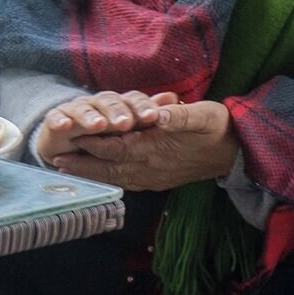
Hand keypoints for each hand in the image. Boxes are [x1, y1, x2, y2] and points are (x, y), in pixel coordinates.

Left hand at [36, 92, 238, 190]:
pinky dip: (108, 179)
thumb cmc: (218, 127)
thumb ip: (180, 115)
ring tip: (67, 168)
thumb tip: (160, 112)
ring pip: (116, 177)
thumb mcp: (203, 115)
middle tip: (55, 160)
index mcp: (158, 148)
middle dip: (83, 164)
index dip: (94, 143)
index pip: (118, 147)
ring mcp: (155, 177)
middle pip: (110, 167)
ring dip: (91, 174)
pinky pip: (128, 182)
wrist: (238, 153)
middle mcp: (152, 167)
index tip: (71, 137)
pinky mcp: (159, 180)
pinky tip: (96, 177)